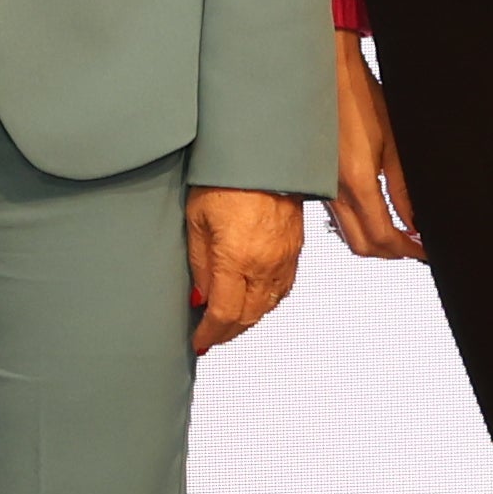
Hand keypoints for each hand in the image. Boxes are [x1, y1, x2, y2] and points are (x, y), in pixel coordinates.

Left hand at [186, 187, 304, 352]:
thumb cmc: (226, 177)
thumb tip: (200, 297)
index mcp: (236, 257)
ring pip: (268, 307)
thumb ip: (199, 264)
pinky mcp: (296, 250)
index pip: (223, 314)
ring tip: (228, 323)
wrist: (264, 153)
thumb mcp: (196, 220)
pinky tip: (254, 301)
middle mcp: (265, 263)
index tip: (199, 340)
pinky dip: (266, 302)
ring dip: (247, 320)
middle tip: (210, 337)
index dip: (210, 333)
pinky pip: (283, 289)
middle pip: (248, 317)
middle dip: (227, 333)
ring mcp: (284, 258)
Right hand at [327, 33, 422, 260]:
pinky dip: (358, 226)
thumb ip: (403, 187)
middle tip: (415, 247)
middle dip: (391, 253)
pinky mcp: (319, 181)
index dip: (408, 250)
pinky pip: (338, 218)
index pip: (384, 237)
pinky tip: (376, 214)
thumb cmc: (361, 98)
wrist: (328, 74)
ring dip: (374, 242)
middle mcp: (335, 192)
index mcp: (358, 182)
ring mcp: (324, 188)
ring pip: (348, 235)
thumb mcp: (393, 142)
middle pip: (363, 246)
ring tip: (400, 233)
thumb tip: (415, 221)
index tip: (425, 251)